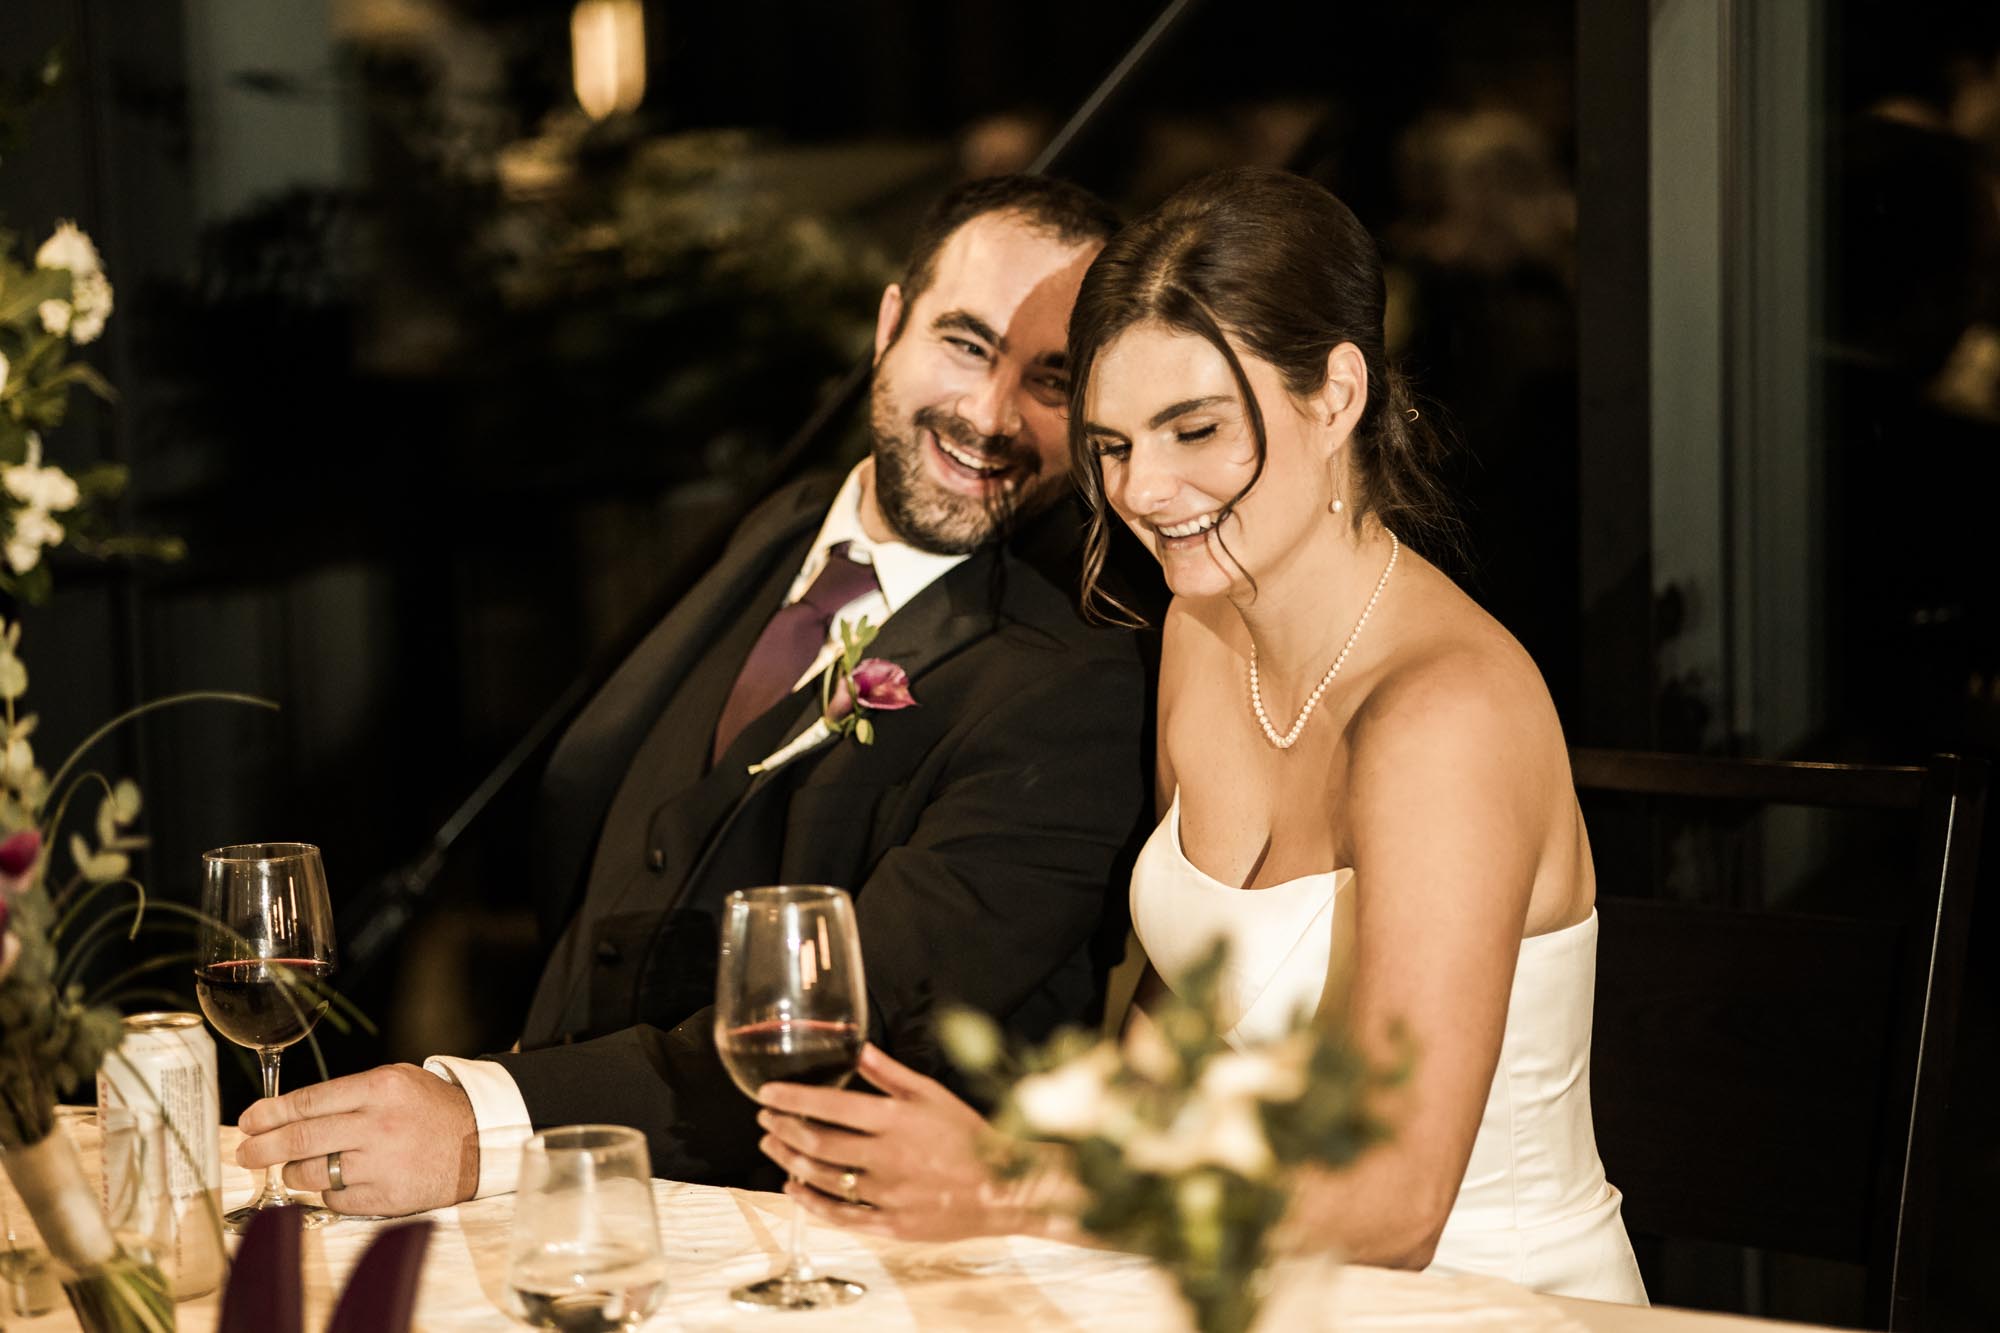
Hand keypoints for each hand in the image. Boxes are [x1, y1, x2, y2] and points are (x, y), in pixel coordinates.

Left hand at [236, 1063, 477, 1216]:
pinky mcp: (386, 1198)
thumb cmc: (430, 1109)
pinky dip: (329, 1190)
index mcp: (380, 1088)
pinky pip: (335, 1198)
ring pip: (310, 1173)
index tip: (248, 1121)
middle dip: (262, 1148)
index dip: (270, 1114)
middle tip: (244, 1152)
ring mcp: (382, 1164)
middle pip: (300, 1139)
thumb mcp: (396, 1082)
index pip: (308, 1102)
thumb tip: (286, 1114)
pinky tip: (338, 1180)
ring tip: (295, 1167)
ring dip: (293, 1171)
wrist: (479, 1141)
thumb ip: (348, 1094)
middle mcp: (379, 1125)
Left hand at [756, 1043, 1015, 1241]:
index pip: (831, 1105)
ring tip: (773, 1146)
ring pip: (824, 1179)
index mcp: (896, 1120)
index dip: (793, 1099)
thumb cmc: (967, 1134)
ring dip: (790, 1162)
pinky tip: (794, 1189)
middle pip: (818, 1144)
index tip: (766, 1094)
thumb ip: (890, 1073)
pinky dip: (811, 1202)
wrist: (1003, 1187)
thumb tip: (857, 1048)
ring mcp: (887, 1194)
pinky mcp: (891, 1224)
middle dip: (784, 1129)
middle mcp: (886, 1157)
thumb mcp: (932, 1094)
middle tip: (765, 1119)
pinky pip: (841, 1215)